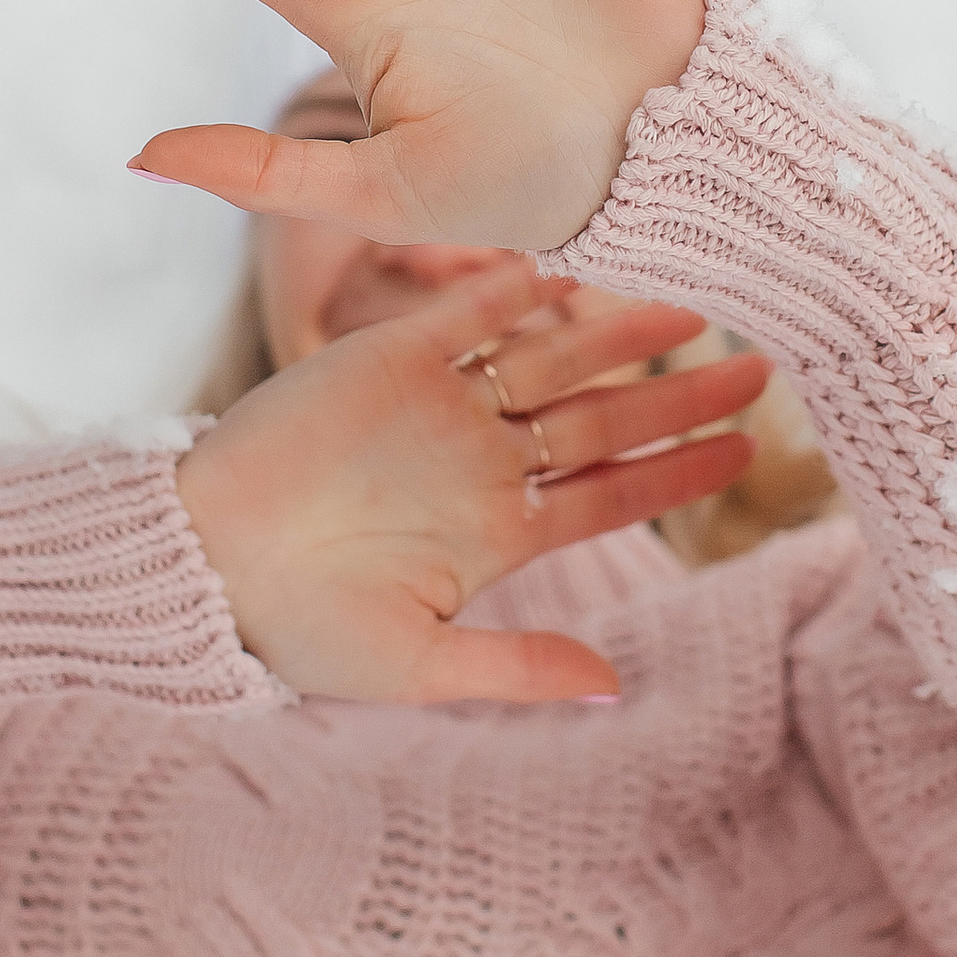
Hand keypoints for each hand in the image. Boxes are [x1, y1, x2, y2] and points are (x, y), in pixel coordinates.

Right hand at [173, 263, 769, 700]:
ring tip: (687, 304)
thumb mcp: (416, 666)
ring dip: (615, 331)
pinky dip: (513, 287)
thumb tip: (615, 689)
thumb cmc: (299, 629)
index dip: (679, 472)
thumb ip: (517, 671)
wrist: (199, 566)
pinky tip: (575, 267)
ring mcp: (437, 406)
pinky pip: (463, 314)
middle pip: (602, 419)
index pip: (611, 493)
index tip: (746, 450)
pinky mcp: (383, 359)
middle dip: (678, 395)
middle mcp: (480, 462)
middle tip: (757, 366)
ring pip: (549, 360)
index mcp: (497, 533)